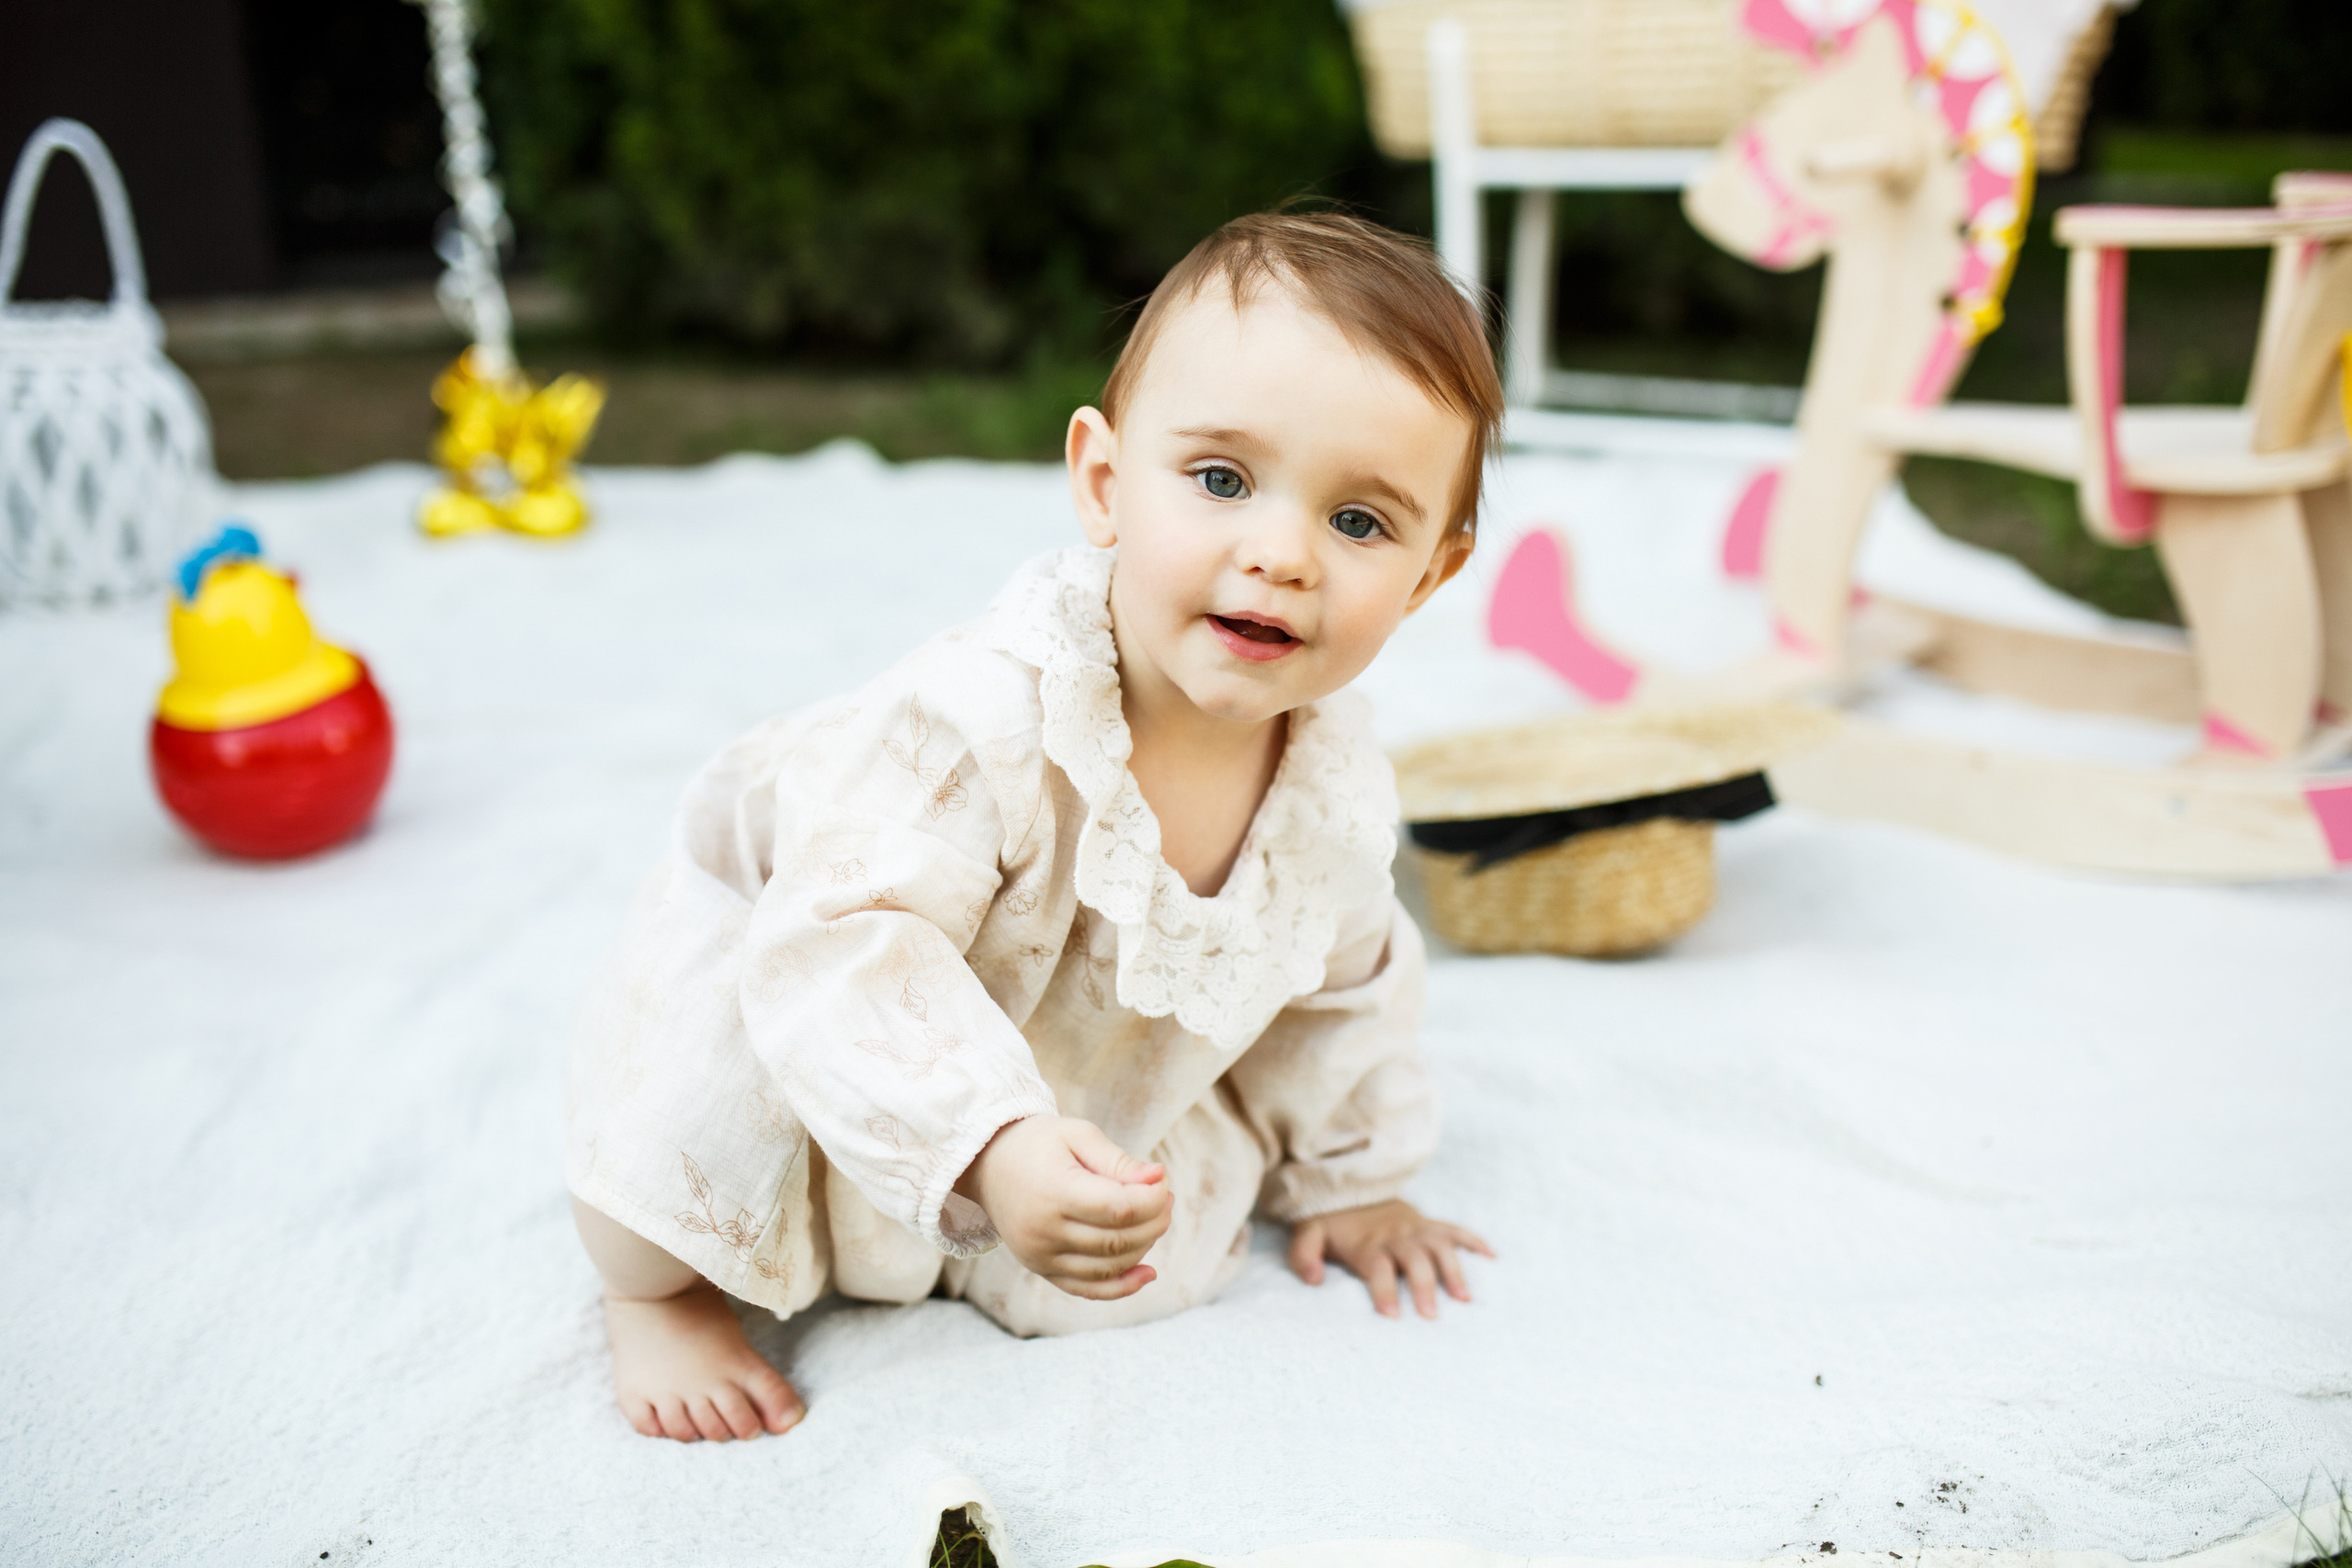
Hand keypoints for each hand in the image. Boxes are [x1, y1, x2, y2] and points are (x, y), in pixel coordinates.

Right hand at [954, 1116, 1172, 1300]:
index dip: (1152, 1199)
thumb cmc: (1038, 1143)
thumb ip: (1118, 1161)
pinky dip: (1122, 1286)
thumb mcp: (1078, 1136)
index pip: (1119, 1208)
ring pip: (1108, 1267)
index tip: (1162, 1179)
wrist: (987, 1164)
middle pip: (1117, 1240)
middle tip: (1166, 1198)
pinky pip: (1087, 1289)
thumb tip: (1158, 1179)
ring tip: (1154, 1219)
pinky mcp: (1041, 1269)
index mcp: (1054, 1192)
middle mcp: (1044, 1231)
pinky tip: (1148, 1273)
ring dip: (1143, 1247)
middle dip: (1154, 1221)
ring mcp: (1040, 1256)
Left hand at [1288, 1198, 1492, 1318]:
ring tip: (1464, 1298)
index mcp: (1368, 1243)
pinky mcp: (1430, 1224)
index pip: (1377, 1266)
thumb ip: (1305, 1255)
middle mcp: (1396, 1236)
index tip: (1391, 1315)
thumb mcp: (1309, 1234)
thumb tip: (1314, 1280)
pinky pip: (1455, 1229)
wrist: (1353, 1187)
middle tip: (1430, 1315)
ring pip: (1440, 1246)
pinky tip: (1492, 1257)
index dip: (1384, 1290)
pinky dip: (1474, 1241)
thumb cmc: (1334, 1222)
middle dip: (1423, 1286)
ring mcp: (1416, 1229)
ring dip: (1453, 1270)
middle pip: (1414, 1259)